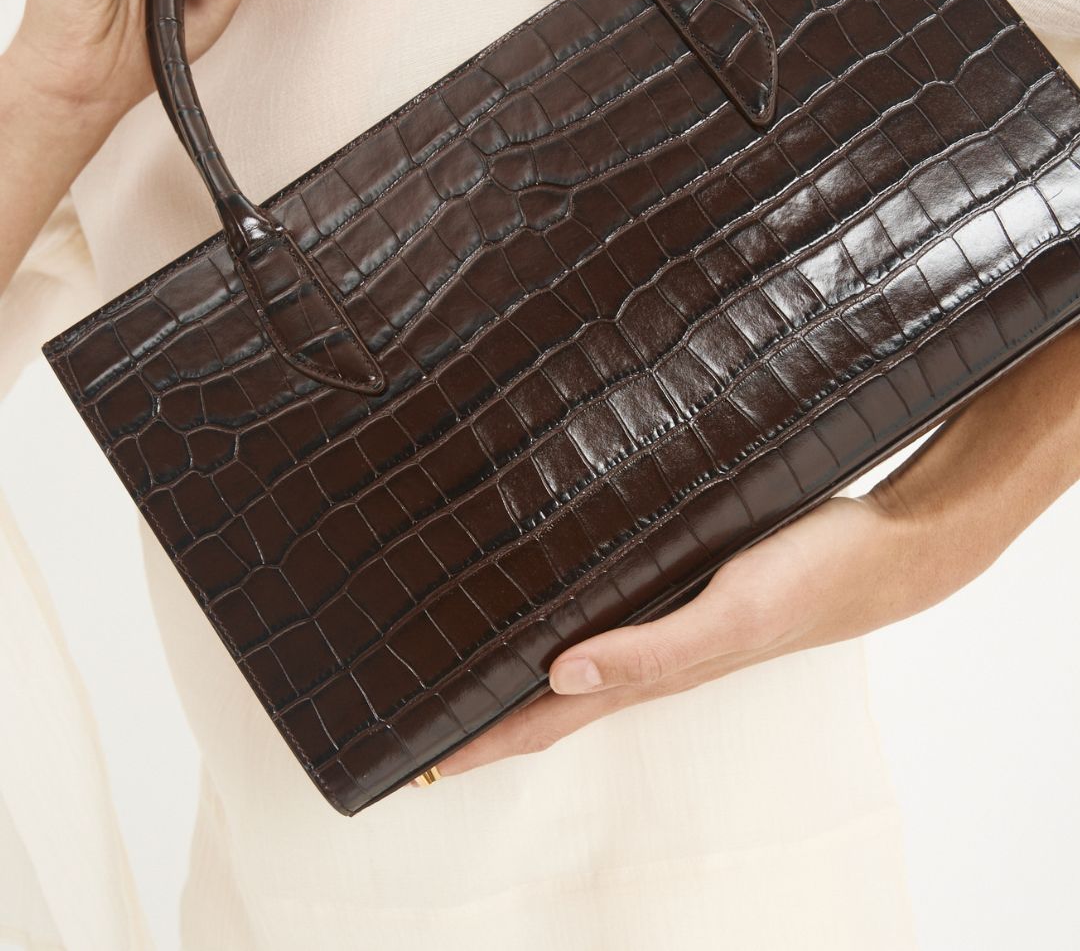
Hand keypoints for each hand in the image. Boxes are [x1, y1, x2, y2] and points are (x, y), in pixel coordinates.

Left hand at [431, 488, 950, 777]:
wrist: (887, 549)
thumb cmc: (815, 580)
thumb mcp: (732, 615)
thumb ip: (653, 651)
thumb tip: (560, 677)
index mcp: (655, 671)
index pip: (547, 719)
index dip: (484, 742)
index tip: (421, 761)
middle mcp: (654, 655)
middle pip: (551, 698)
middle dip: (488, 716)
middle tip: (422, 720)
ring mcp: (673, 623)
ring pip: (578, 657)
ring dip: (521, 672)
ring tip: (466, 668)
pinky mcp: (689, 587)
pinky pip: (615, 615)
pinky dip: (570, 623)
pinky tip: (555, 606)